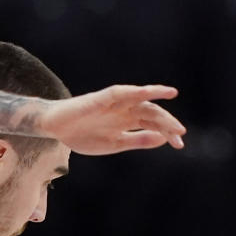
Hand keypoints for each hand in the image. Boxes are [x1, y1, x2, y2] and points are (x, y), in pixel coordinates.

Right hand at [38, 83, 184, 154]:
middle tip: (180, 134)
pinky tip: (149, 92)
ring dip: (157, 99)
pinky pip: (122, 92)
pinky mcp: (102, 97)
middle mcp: (125, 109)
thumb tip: (162, 139)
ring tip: (172, 99)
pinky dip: (136, 91)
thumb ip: (138, 140)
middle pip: (151, 113)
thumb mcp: (114, 143)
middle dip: (167, 123)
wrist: (55, 127)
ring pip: (141, 99)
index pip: (153, 124)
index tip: (180, 144)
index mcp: (128, 121)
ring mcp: (115, 102)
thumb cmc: (81, 135)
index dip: (168, 133)